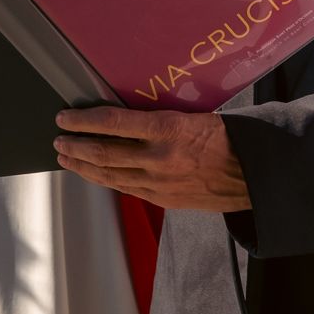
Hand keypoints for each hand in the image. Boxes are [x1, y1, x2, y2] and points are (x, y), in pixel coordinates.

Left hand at [53, 108, 250, 211]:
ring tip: (66, 158)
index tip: (64, 117)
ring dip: (83, 166)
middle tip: (58, 139)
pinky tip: (95, 175)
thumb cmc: (229, 138)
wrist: (255, 175)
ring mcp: (160, 183)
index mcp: (169, 130)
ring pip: (110, 175)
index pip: (114, 123)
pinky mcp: (164, 199)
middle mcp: (159, 158)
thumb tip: (128, 114)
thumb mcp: (195, 115)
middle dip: (76, 146)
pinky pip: (126, 189)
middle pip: (105, 153)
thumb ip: (161, 118)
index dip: (84, 121)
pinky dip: (106, 180)